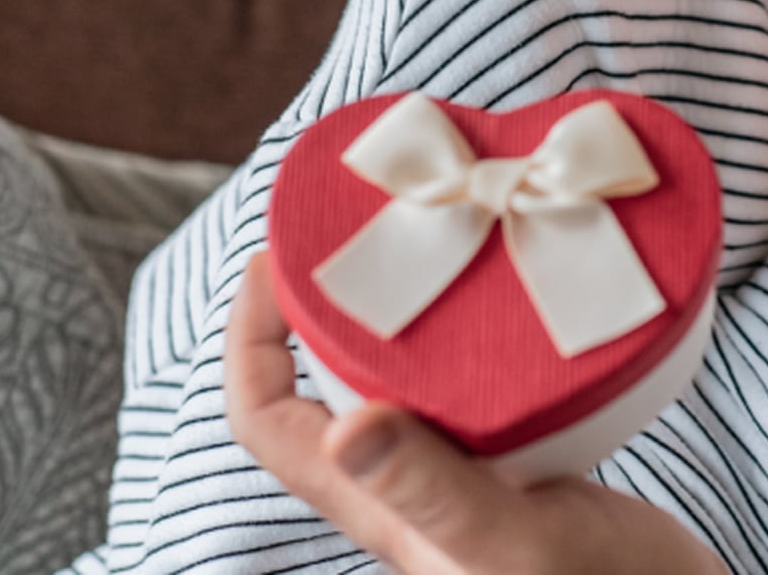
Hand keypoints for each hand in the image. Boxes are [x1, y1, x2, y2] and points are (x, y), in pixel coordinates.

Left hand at [226, 253, 727, 574]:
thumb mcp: (514, 541)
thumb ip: (434, 489)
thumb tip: (344, 432)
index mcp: (380, 510)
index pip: (265, 418)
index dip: (249, 336)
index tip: (277, 256)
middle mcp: (406, 492)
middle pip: (318, 385)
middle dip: (320, 301)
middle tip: (358, 226)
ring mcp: (461, 478)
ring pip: (392, 381)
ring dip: (392, 312)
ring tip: (429, 243)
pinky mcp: (518, 466)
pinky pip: (462, 386)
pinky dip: (464, 334)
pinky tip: (507, 299)